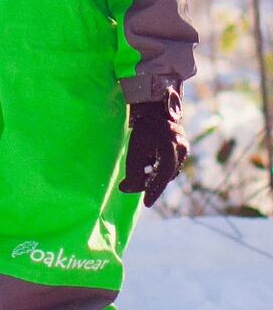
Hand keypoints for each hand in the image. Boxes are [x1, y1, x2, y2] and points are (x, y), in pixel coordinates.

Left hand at [119, 88, 188, 207]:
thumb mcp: (134, 148)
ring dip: (152, 176)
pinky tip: (145, 167)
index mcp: (171, 148)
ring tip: (135, 175)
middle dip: (148, 183)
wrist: (155, 105)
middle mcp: (181, 150)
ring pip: (167, 171)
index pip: (162, 176)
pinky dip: (156, 169)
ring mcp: (183, 149)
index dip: (153, 191)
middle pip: (164, 175)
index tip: (146, 204)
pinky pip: (169, 164)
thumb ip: (133, 171)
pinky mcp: (180, 148)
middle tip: (128, 186)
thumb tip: (125, 189)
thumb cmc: (143, 125)